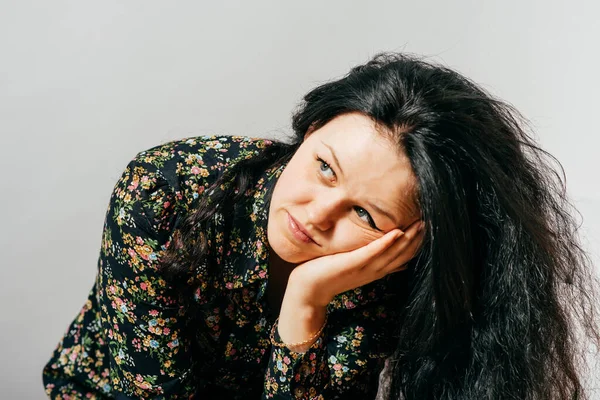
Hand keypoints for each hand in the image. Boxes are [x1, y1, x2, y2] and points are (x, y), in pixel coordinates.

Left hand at [287, 219, 424, 307]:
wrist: (306, 292)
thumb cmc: (326, 275)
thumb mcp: (353, 266)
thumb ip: (370, 259)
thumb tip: (388, 252)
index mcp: (375, 270)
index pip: (402, 257)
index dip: (417, 244)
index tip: (429, 230)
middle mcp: (373, 271)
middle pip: (402, 254)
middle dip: (417, 239)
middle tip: (431, 223)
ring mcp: (363, 268)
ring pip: (391, 253)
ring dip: (407, 239)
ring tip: (420, 224)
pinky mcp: (351, 264)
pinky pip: (371, 253)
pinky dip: (385, 243)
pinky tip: (396, 232)